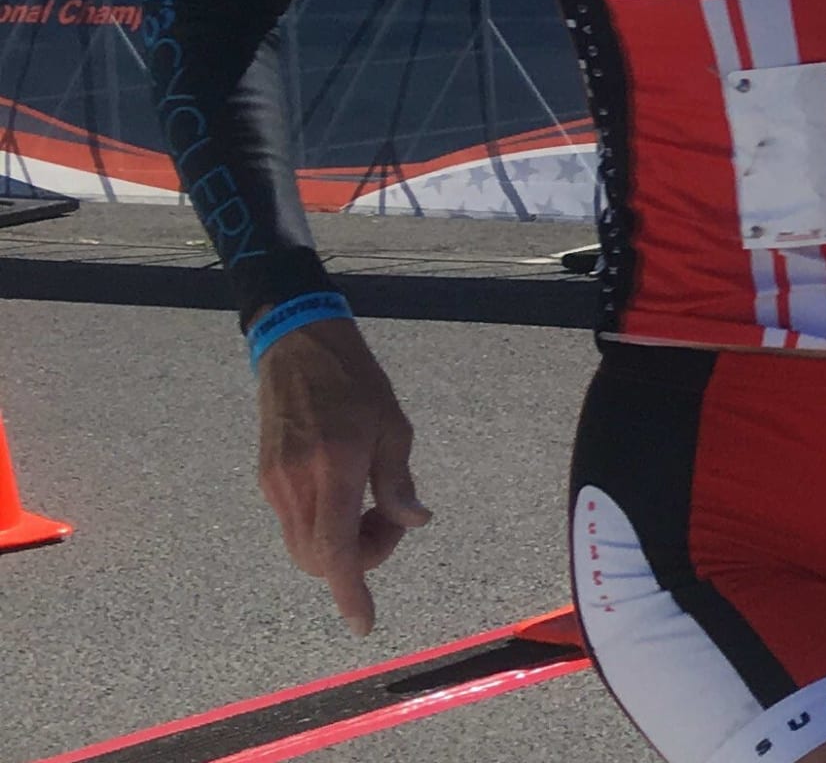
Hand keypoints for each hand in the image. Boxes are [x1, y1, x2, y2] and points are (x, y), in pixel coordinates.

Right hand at [255, 318, 428, 633]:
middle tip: (389, 521)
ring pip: (303, 545)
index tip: (363, 622)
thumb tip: (414, 523)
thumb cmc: (356, 381)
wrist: (298, 347)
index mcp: (334, 469)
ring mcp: (274, 483)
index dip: (350, 590)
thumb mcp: (394, 425)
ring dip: (340, 544)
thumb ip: (399, 481)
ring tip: (373, 505)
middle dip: (356, 560)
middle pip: (317, 558)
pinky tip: (348, 495)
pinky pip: (295, 522)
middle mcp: (296, 484)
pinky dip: (324, 526)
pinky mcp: (266, 478)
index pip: (334, 549)